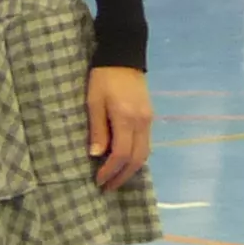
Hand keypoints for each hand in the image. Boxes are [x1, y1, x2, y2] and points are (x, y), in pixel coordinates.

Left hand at [86, 67, 153, 191]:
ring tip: (116, 179)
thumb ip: (97, 129)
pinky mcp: (150, 117)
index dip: (110, 171)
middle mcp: (142, 122)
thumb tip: (96, 155)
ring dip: (131, 170)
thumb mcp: (93, 102)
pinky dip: (136, 158)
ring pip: (145, 153)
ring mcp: (148, 120)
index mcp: (126, 118)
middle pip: (137, 159)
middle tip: (108, 187)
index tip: (98, 181)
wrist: (123, 57)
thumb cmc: (103, 78)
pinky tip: (125, 162)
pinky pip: (146, 144)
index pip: (121, 154)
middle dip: (122, 176)